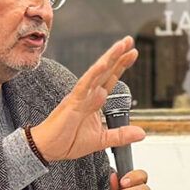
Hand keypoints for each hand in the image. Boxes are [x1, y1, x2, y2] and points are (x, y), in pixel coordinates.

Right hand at [31, 36, 144, 162]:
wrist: (48, 148)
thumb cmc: (68, 141)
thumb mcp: (102, 140)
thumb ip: (121, 135)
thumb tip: (141, 133)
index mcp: (95, 100)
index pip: (111, 78)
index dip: (121, 65)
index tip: (132, 53)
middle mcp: (88, 94)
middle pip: (106, 70)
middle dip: (118, 55)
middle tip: (129, 41)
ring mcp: (80, 96)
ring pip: (97, 73)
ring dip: (109, 58)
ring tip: (121, 46)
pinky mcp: (73, 102)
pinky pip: (84, 85)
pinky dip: (94, 74)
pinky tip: (103, 64)